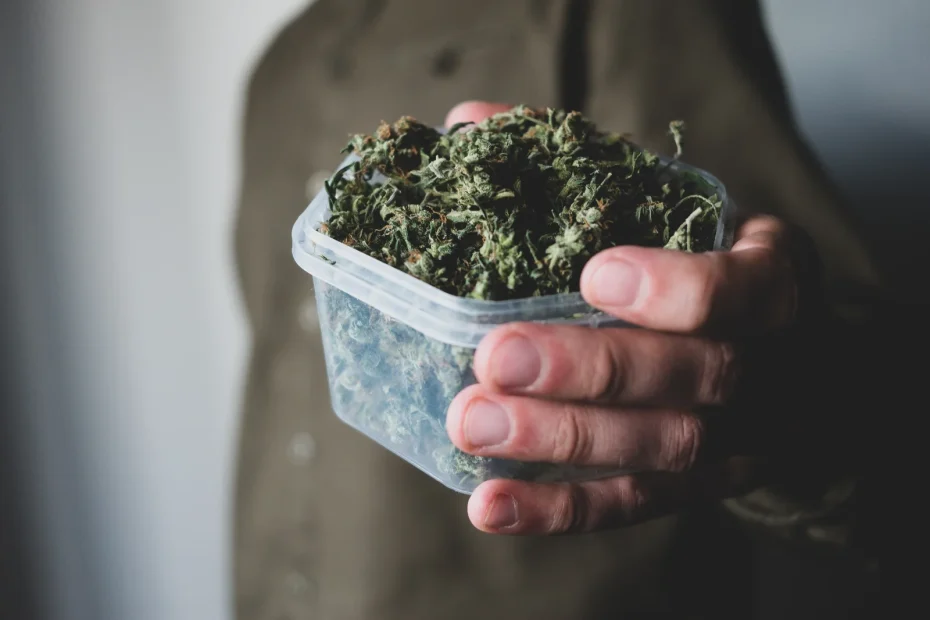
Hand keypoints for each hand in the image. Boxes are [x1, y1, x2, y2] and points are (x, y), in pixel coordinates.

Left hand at [443, 102, 832, 534]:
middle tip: (496, 359)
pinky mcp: (690, 487)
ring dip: (560, 440)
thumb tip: (468, 124)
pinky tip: (488, 503)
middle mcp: (762, 367)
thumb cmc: (700, 260)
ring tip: (472, 424)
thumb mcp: (667, 203)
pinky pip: (630, 506)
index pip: (740, 292)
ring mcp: (732, 439)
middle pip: (690, 379)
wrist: (773, 352)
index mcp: (769, 281)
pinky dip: (558, 509)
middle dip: (589, 371)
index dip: (674, 289)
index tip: (594, 273)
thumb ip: (578, 168)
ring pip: (657, 450)